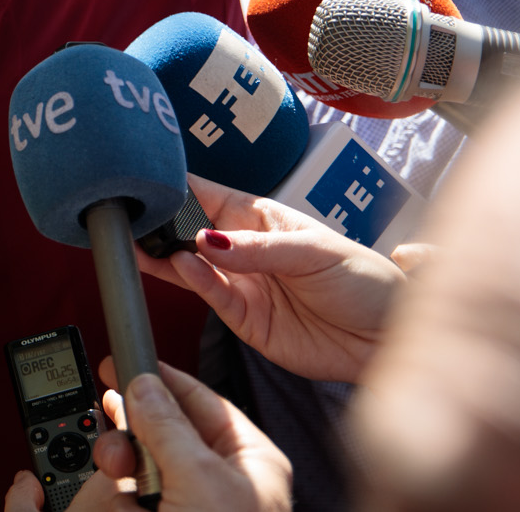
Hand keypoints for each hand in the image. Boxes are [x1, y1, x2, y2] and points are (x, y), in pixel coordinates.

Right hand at [5, 362, 289, 511]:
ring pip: (131, 473)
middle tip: (118, 454)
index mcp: (249, 463)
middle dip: (131, 445)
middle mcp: (218, 485)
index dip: (160, 380)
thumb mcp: (201, 480)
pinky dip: (114, 506)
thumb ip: (168, 426)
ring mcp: (186, 509)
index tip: (122, 364)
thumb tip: (143, 386)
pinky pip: (118, 501)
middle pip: (157, 436)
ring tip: (133, 507)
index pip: (200, 402)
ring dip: (120, 486)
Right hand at [134, 174, 403, 381]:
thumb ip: (259, 248)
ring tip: (141, 241)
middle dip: (160, 222)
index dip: (175, 185)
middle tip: (130, 214)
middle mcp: (242, 249)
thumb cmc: (365, 282)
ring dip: (164, 254)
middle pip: (187, 230)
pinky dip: (194, 282)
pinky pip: (211, 298)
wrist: (389, 341)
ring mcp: (241, 284)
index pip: (205, 194)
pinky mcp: (244, 321)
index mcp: (258, 218)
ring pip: (189, 265)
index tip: (144, 178)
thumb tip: (206, 241)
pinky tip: (183, 266)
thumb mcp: (316, 251)